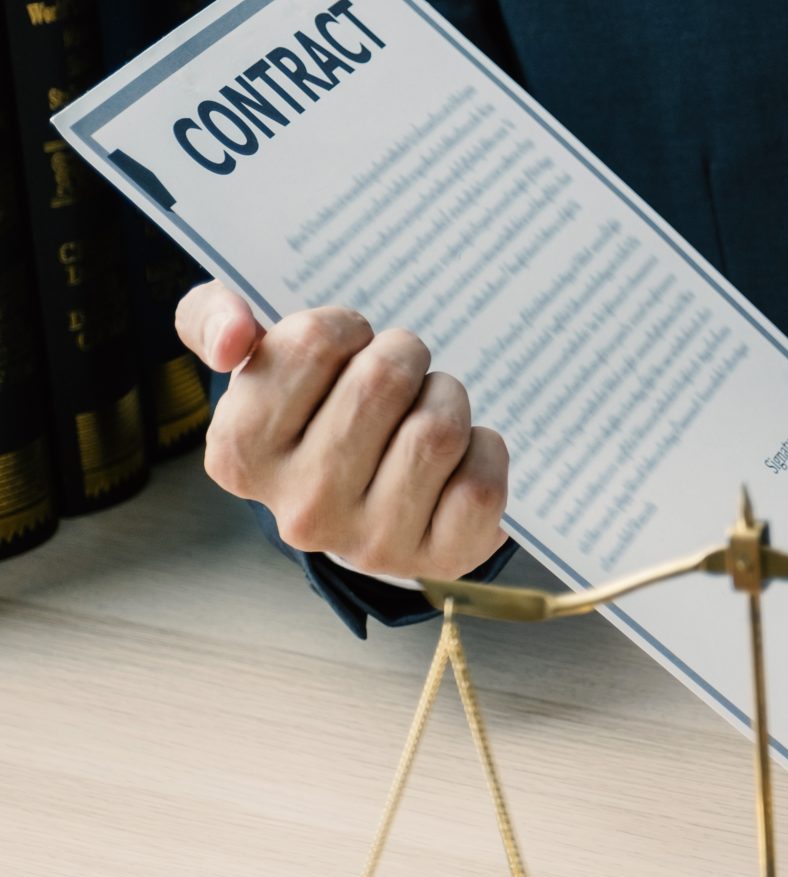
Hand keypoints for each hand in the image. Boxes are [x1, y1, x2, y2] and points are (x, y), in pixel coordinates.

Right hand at [178, 282, 508, 580]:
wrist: (376, 502)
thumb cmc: (314, 417)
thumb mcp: (255, 360)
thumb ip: (213, 318)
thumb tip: (233, 334)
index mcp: (240, 454)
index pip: (312, 341)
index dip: (346, 327)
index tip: (347, 346)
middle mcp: (302, 508)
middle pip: (382, 381)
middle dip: (404, 357)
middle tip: (399, 372)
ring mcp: (373, 542)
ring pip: (436, 429)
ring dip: (446, 398)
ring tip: (428, 408)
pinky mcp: (441, 558)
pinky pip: (481, 481)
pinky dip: (485, 450)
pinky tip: (461, 455)